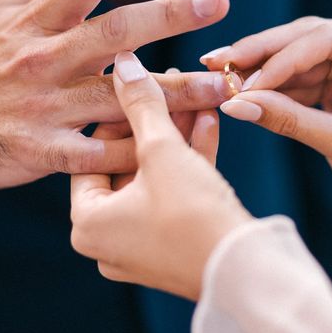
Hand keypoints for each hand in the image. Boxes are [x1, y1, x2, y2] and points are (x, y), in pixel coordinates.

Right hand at [0, 0, 233, 188]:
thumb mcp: (3, 16)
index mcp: (36, 24)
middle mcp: (43, 60)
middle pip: (112, 34)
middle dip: (168, 16)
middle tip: (216, 1)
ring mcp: (43, 106)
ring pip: (117, 97)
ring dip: (173, 92)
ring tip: (218, 86)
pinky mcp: (41, 150)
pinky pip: (98, 153)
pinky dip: (135, 149)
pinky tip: (175, 144)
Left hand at [70, 52, 251, 299]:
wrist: (243, 268)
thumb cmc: (192, 214)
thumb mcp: (162, 151)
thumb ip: (142, 104)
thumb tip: (123, 64)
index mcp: (88, 223)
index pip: (95, 153)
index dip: (120, 114)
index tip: (140, 87)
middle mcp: (108, 239)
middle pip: (128, 164)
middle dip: (158, 124)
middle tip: (173, 88)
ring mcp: (141, 245)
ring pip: (155, 178)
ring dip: (178, 139)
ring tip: (197, 102)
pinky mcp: (172, 245)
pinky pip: (173, 196)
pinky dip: (188, 164)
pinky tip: (208, 126)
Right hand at [201, 17, 331, 221]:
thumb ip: (288, 120)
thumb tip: (234, 104)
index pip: (328, 40)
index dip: (280, 59)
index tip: (242, 81)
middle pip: (310, 35)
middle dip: (262, 52)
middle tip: (217, 61)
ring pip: (301, 48)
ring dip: (262, 63)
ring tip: (221, 74)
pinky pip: (303, 66)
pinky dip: (274, 78)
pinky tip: (243, 83)